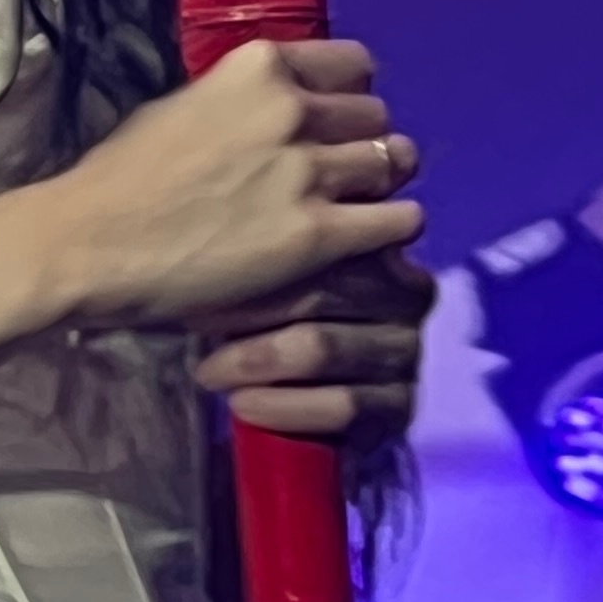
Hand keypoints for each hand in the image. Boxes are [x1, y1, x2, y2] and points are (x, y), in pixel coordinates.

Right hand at [34, 38, 423, 334]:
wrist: (87, 243)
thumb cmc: (118, 180)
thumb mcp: (180, 108)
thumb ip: (238, 102)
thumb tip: (268, 111)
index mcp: (259, 66)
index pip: (353, 64)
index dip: (351, 96)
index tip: (339, 121)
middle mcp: (292, 107)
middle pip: (376, 115)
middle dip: (365, 142)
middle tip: (346, 174)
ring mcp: (309, 170)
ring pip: (396, 161)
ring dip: (384, 184)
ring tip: (363, 207)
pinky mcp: (319, 234)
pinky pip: (399, 219)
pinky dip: (393, 228)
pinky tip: (371, 241)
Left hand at [192, 244, 436, 438]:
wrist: (284, 400)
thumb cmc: (265, 318)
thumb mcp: (267, 269)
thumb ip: (275, 236)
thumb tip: (232, 193)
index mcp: (381, 245)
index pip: (328, 238)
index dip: (263, 260)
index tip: (208, 275)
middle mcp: (408, 296)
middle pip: (323, 290)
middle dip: (251, 309)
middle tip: (194, 322)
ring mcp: (407, 353)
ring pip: (324, 347)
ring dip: (257, 360)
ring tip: (210, 371)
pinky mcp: (398, 408)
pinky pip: (343, 406)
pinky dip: (285, 406)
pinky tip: (243, 404)